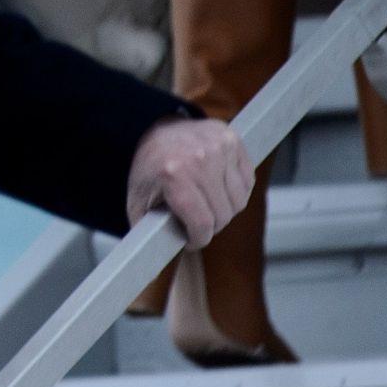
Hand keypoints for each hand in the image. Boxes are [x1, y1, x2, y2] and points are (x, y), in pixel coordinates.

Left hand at [125, 117, 252, 247]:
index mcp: (173, 175)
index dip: (198, 239)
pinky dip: (236, 190)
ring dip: (225, 208)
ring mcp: (219, 147)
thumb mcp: (138, 201)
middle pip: (223, 215)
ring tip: (206, 203)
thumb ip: (147, 230)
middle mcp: (199, 159)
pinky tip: (218, 187)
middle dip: (210, 226)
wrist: (154, 128)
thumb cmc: (148, 167)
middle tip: (197, 222)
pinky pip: (248, 181)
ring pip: (239, 201)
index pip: (203, 223)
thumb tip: (153, 259)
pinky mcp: (233, 140)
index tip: (192, 240)